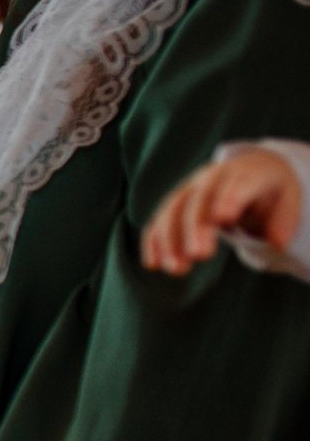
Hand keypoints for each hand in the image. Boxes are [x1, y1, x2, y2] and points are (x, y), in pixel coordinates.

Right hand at [142, 145, 302, 274]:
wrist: (250, 171)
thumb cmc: (271, 191)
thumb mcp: (288, 199)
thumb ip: (284, 221)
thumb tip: (276, 243)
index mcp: (244, 173)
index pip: (236, 185)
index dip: (229, 200)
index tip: (223, 219)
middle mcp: (211, 178)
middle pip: (198, 201)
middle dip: (195, 228)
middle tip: (199, 255)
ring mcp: (189, 190)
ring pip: (173, 212)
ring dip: (171, 240)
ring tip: (176, 269)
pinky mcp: (175, 205)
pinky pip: (159, 221)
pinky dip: (154, 242)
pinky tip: (153, 264)